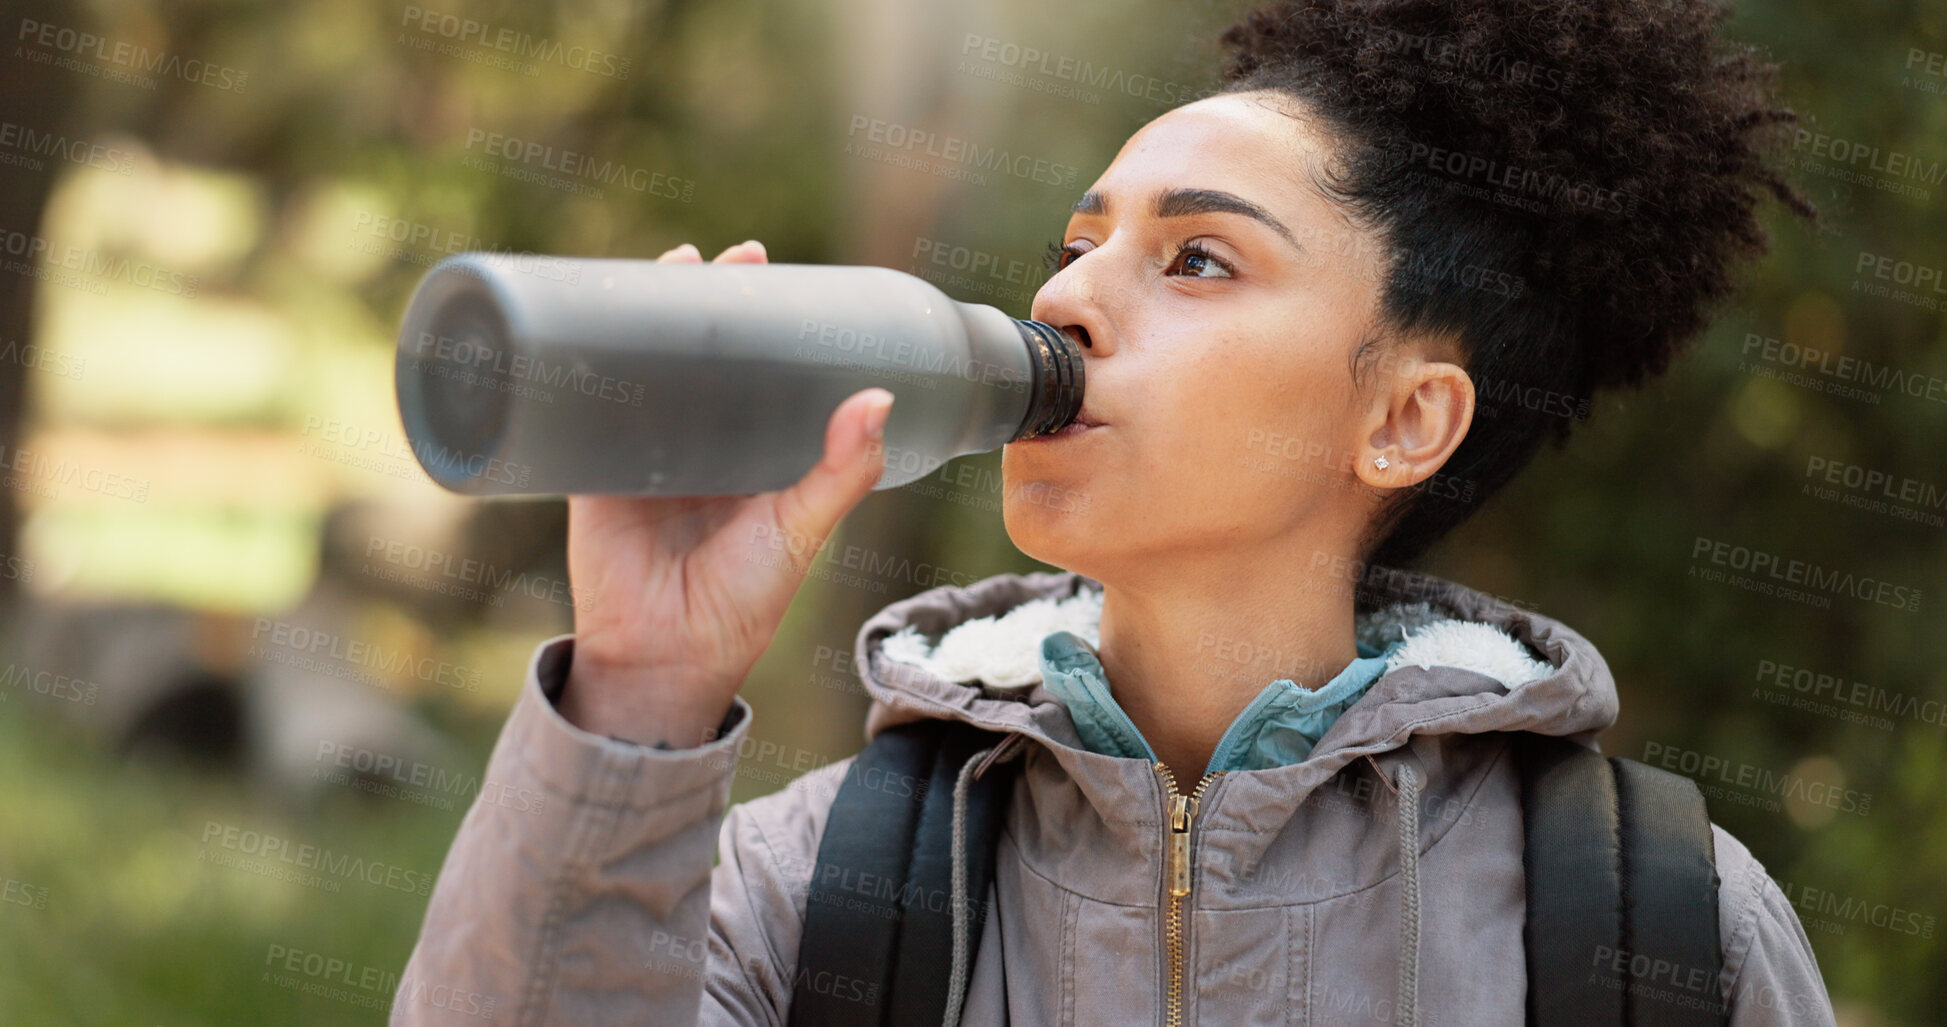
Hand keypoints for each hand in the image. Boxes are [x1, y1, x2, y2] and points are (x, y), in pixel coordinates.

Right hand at [556, 240, 893, 746]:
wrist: (665, 659)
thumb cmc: (742, 603)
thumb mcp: (801, 530)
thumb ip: (841, 473)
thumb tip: (880, 399)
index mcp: (749, 456)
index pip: (756, 370)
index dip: (760, 321)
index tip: (770, 268)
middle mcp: (699, 447)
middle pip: (698, 357)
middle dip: (704, 304)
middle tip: (722, 256)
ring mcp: (643, 454)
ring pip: (644, 370)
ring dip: (646, 318)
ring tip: (666, 266)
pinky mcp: (594, 472)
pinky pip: (589, 409)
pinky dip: (586, 366)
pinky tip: (585, 320)